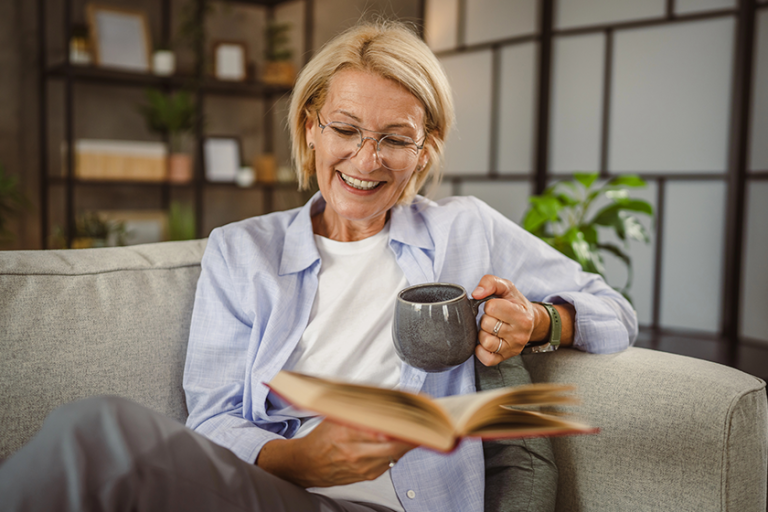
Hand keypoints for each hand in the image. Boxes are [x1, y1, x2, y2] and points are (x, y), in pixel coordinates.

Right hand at [257, 419, 414, 487]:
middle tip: (423, 421)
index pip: (380, 428)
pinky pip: (391, 462)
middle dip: (411, 433)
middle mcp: (355, 453)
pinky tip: (402, 440)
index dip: (400, 422)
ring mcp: (363, 467)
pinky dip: (398, 450)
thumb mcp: (335, 416)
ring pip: (395, 454)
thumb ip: (357, 408)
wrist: (308, 465)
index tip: (413, 414)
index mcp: (345, 434)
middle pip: (394, 444)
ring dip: (407, 441)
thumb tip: (382, 398)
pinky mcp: (369, 475)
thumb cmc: (321, 439)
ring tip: (417, 428)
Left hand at [472, 275, 539, 365]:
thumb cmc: (515, 303)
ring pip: (485, 342)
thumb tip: (476, 294)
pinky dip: (481, 350)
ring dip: (483, 333)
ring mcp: (513, 348)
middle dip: (485, 318)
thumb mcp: (506, 287)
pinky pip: (486, 359)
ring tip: (490, 328)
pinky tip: (486, 340)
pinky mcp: (505, 357)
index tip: (495, 305)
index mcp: (521, 315)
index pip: (492, 307)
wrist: (529, 320)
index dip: (489, 304)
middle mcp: (520, 334)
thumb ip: (490, 283)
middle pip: (486, 324)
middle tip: (493, 317)